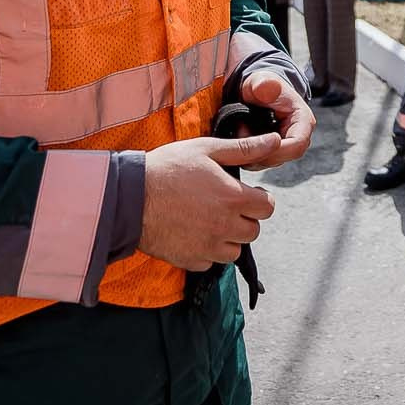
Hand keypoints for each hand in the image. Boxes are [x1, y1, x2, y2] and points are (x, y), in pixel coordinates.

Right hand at [138, 134, 280, 271]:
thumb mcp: (206, 149)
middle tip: (225, 205)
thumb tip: (275, 141)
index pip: (268, 208)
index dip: (259, 198)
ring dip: (228, 238)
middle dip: (244, 218)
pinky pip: (210, 262)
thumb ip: (244, 149)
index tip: (245, 194)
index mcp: (232, 198)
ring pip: (234, 251)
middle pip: (253, 231)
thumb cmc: (166, 169)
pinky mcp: (190, 261)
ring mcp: (207, 247)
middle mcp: (224, 226)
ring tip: (209, 220)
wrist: (128, 198)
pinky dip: (207, 251)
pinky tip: (192, 232)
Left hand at [237, 70, 313, 168]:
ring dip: (250, 153)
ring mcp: (286, 145)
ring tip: (239, 131)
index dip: (277, 149)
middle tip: (239, 136)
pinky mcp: (274, 151)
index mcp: (303, 120)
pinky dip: (247, 155)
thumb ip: (264, 84)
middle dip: (259, 153)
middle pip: (283, 157)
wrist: (257, 90)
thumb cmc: (261, 84)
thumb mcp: (260, 81)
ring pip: (270, 162)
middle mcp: (298, 136)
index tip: (254, 144)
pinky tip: (238, 140)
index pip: (297, 145)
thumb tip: (268, 86)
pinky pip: (261, 161)